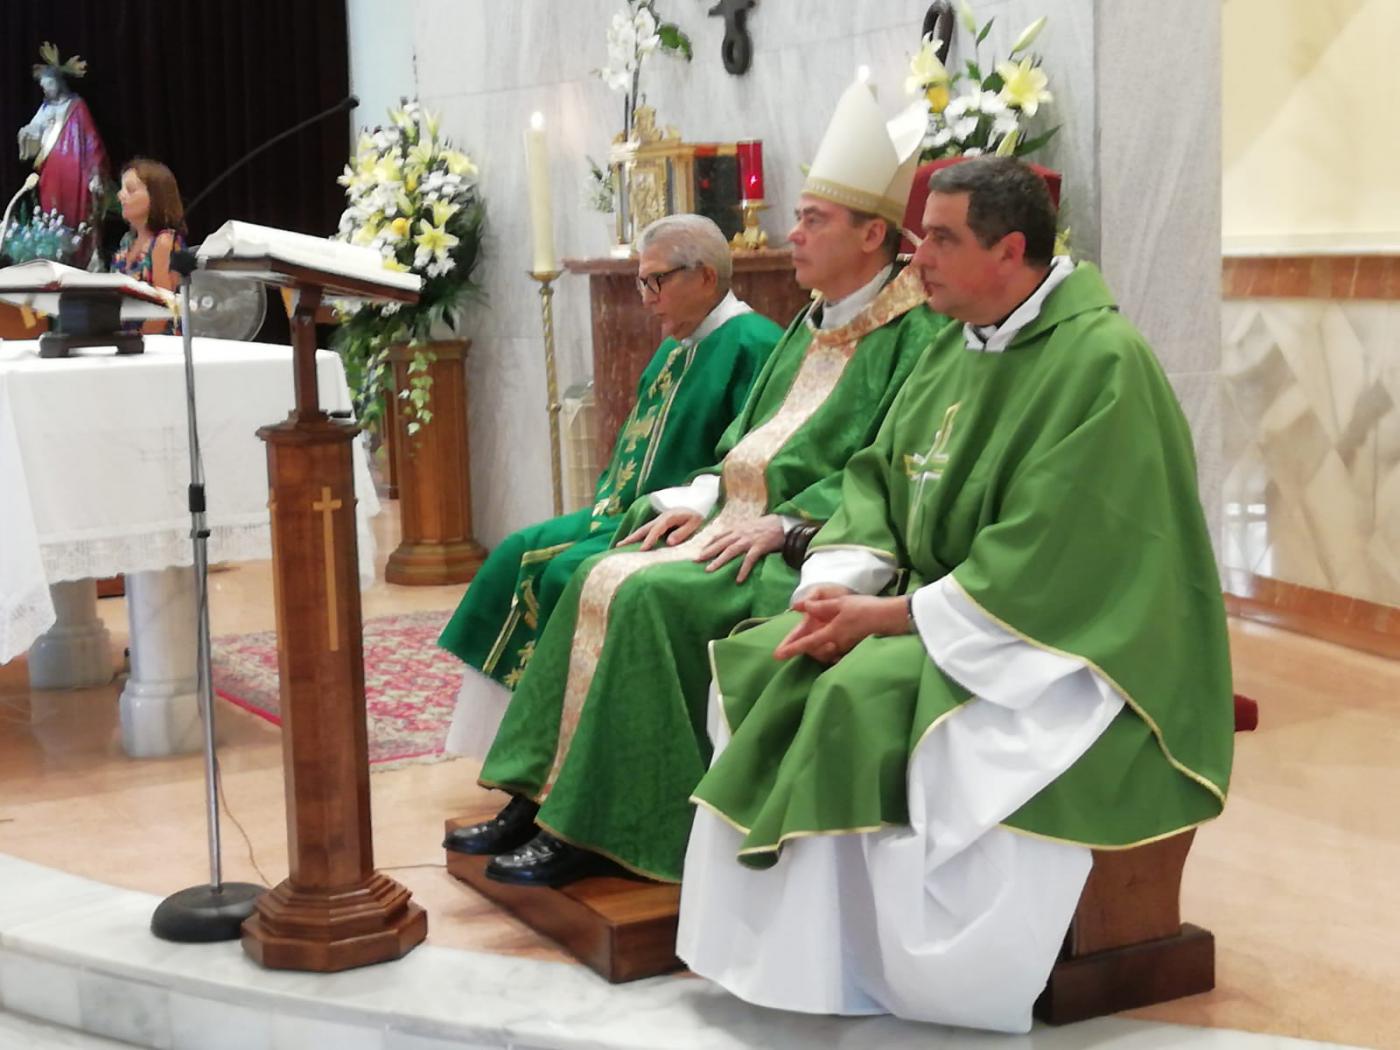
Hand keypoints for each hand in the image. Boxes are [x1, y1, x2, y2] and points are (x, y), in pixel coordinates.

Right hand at [618, 508, 703, 550]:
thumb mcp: (694, 523)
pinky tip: (634, 543)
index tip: (642, 550)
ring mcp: (659, 520)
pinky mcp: (661, 523)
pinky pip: (647, 530)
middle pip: (644, 529)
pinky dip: (639, 536)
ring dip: (632, 537)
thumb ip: (682, 532)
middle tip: (618, 546)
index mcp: (668, 518)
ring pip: (643, 529)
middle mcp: (661, 518)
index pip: (656, 530)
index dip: (649, 540)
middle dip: (631, 537)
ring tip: (620, 545)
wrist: (699, 503)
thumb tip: (669, 542)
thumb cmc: (698, 514)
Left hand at [694, 514, 785, 581]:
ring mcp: (750, 540)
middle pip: (721, 543)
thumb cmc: (768, 525)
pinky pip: (749, 560)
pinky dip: (743, 569)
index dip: (709, 543)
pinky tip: (738, 579)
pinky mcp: (760, 547)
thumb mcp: (750, 525)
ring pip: (731, 551)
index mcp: (738, 528)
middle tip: (696, 561)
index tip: (700, 551)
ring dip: (719, 561)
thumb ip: (740, 531)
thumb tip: (731, 539)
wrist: (784, 524)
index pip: (720, 535)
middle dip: (708, 552)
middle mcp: (741, 533)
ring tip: (709, 570)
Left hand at [773, 591, 909, 663]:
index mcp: (831, 633)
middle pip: (813, 650)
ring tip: (804, 641)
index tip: (776, 655)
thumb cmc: (866, 609)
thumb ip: (820, 606)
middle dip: (801, 648)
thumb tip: (800, 606)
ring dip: (813, 648)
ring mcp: (845, 648)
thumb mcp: (840, 603)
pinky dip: (827, 649)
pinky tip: (827, 642)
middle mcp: (837, 644)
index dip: (791, 648)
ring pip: (823, 652)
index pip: (807, 642)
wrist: (890, 618)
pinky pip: (834, 652)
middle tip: (787, 647)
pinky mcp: (852, 647)